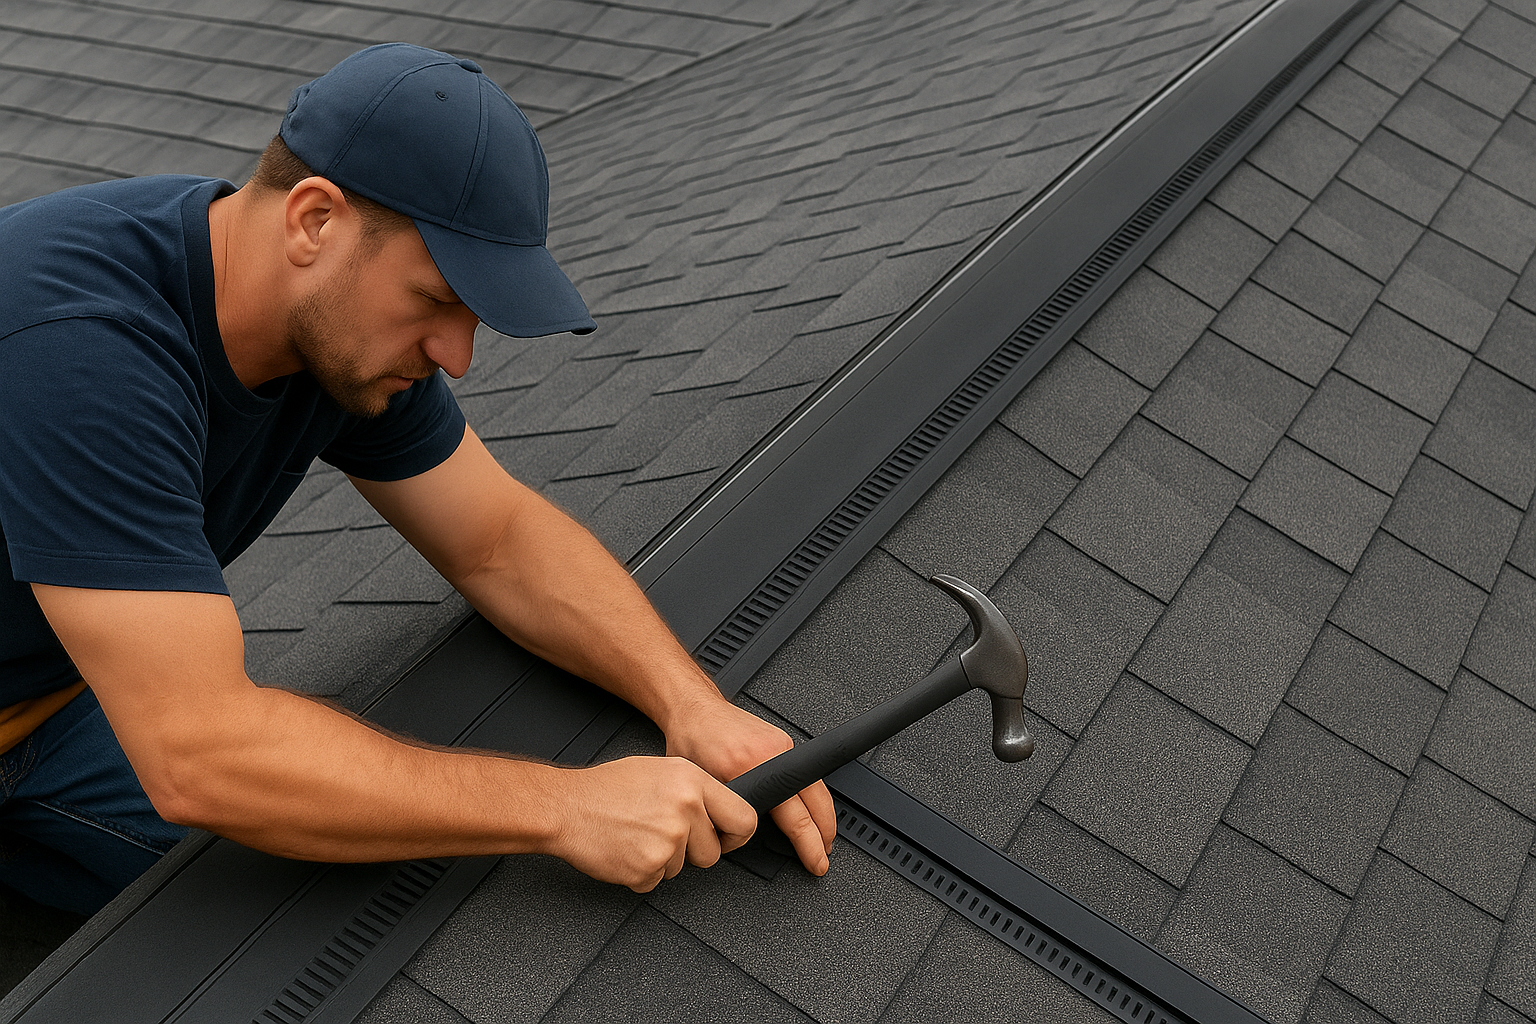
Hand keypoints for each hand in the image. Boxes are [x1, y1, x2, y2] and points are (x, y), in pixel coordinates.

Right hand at [546, 756, 756, 891]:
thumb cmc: (607, 787)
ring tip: (638, 835)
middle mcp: (685, 809)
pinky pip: (657, 881)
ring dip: (663, 860)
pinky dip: (642, 872)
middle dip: (693, 852)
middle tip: (664, 835)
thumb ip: (695, 791)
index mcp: (692, 781)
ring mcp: (668, 841)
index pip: (744, 818)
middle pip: (713, 853)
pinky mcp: (648, 868)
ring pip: (683, 869)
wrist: (567, 806)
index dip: (736, 835)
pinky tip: (627, 848)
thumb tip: (720, 812)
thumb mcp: (661, 771)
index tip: (727, 839)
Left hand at [664, 697, 836, 875]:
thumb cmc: (691, 740)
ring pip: (815, 785)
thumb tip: (738, 839)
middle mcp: (771, 752)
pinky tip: (813, 809)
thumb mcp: (700, 785)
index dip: (807, 842)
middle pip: (814, 799)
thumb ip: (724, 812)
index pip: (791, 813)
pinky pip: (805, 771)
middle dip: (825, 831)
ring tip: (823, 837)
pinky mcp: (782, 739)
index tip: (814, 859)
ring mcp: (780, 743)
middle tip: (824, 856)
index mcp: (749, 766)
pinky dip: (813, 793)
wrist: (693, 708)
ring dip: (823, 814)